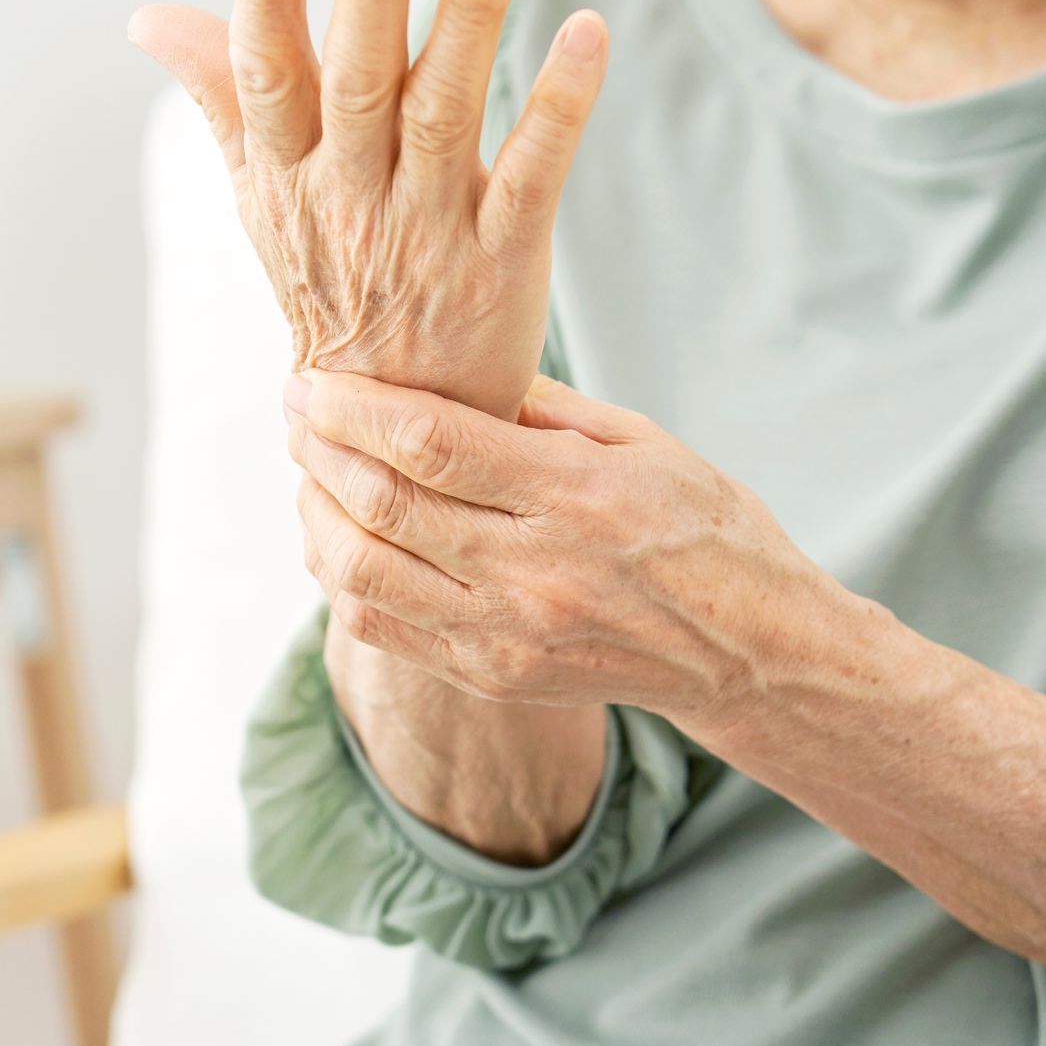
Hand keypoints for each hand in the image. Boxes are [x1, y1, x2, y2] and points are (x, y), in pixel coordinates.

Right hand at [128, 0, 609, 419]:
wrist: (387, 427)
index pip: (267, 73)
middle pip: (358, 80)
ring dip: (470, 13)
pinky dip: (559, 106)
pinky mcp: (501, 258)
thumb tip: (150, 16)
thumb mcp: (260, 200)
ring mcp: (429, 231)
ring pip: (445, 111)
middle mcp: (351, 198)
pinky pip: (531, 176)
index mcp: (288, 176)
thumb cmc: (329, 288)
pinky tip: (585, 31)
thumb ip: (222, 96)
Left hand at [284, 368, 866, 717]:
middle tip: (296, 410)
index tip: (312, 380)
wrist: (749, 651)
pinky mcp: (491, 678)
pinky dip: (340, 578)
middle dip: (318, 448)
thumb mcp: (642, 441)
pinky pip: (382, 629)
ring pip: (363, 576)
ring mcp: (507, 636)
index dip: (353, 407)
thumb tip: (445, 367)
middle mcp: (534, 573)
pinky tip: (338, 536)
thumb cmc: (703, 527)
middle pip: (383, 505)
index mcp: (575, 496)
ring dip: (316, 514)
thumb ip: (541, 407)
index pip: (430, 444)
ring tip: (309, 471)